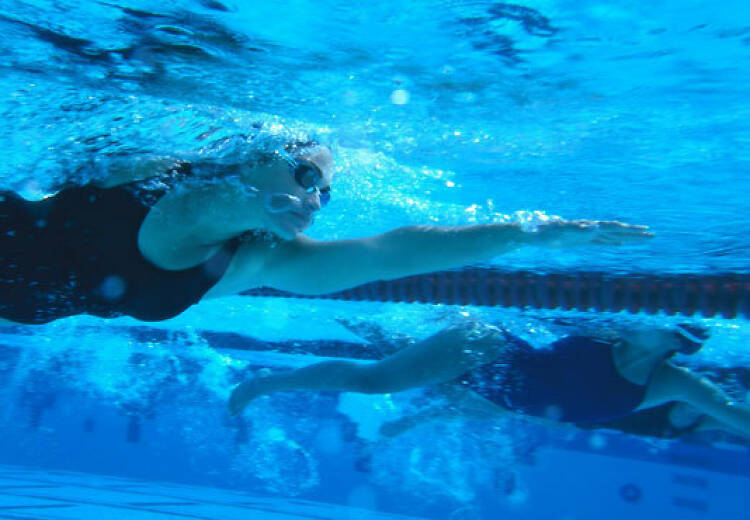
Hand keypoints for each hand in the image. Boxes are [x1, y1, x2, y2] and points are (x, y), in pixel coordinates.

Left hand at [536, 219, 652, 246]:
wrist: (534, 233)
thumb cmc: (546, 233)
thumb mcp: (561, 232)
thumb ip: (578, 229)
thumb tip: (595, 227)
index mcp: (589, 227)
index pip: (614, 228)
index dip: (630, 230)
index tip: (645, 230)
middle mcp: (590, 229)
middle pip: (618, 231)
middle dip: (635, 234)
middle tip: (653, 235)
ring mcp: (587, 235)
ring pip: (612, 236)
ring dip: (628, 238)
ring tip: (643, 238)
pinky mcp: (581, 241)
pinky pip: (602, 242)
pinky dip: (613, 243)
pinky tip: (620, 244)